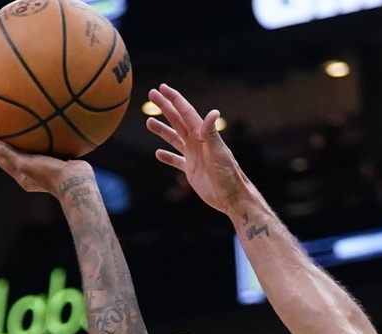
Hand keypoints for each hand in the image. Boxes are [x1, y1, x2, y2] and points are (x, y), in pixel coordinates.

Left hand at [0, 133, 92, 196]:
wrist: (77, 181)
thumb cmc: (48, 174)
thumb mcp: (24, 163)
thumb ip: (6, 153)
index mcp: (21, 175)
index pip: (2, 159)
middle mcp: (31, 171)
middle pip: (14, 155)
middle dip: (4, 142)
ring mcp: (44, 166)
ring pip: (29, 151)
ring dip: (23, 140)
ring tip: (17, 124)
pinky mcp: (56, 160)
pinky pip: (44, 147)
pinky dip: (40, 138)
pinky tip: (41, 127)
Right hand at [146, 83, 253, 212]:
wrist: (232, 197)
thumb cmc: (228, 175)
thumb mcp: (219, 152)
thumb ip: (212, 133)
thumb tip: (212, 112)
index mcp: (202, 136)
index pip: (185, 113)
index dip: (174, 100)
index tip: (162, 88)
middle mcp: (197, 143)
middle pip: (177, 121)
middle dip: (165, 107)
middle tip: (151, 94)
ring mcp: (193, 156)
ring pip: (175, 138)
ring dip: (162, 130)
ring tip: (149, 122)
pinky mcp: (191, 170)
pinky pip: (176, 160)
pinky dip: (167, 156)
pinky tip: (158, 153)